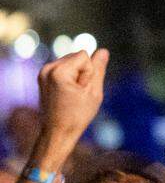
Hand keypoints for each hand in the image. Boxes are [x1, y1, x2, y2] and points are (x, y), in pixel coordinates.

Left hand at [35, 49, 109, 167]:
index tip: (81, 90)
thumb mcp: (94, 92)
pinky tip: (67, 92)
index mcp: (58, 72)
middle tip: (76, 93)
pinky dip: (70, 76)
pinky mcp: (43, 76)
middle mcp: (47, 68)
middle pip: (77, 56)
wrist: (58, 132)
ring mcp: (43, 72)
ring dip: (77, 74)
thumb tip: (103, 51)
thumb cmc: (77, 115)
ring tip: (71, 94)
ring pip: (72, 61)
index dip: (89, 73)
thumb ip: (98, 69)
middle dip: (82, 72)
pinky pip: (65, 67)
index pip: (84, 56)